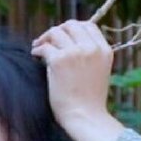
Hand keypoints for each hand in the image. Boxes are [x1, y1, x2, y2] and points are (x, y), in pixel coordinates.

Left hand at [31, 20, 123, 140]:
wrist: (85, 116)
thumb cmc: (88, 99)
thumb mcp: (98, 71)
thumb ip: (89, 55)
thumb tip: (68, 42)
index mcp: (105, 50)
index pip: (89, 25)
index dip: (72, 28)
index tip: (62, 37)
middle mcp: (92, 48)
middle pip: (71, 25)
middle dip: (56, 31)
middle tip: (46, 41)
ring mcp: (76, 53)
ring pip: (55, 32)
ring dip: (44, 39)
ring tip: (38, 48)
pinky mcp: (59, 60)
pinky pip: (44, 47)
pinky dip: (37, 50)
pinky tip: (35, 56)